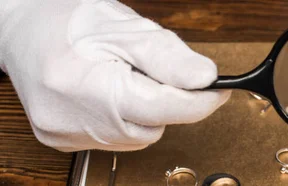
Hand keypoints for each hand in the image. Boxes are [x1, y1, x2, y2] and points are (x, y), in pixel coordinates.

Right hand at [0, 0, 229, 150]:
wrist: (22, 30)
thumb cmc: (68, 21)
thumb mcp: (124, 26)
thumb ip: (166, 55)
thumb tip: (204, 79)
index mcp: (86, 86)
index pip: (162, 108)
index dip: (199, 101)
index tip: (219, 90)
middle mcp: (71, 120)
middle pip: (151, 126)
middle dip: (166, 100)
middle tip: (154, 69)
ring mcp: (65, 135)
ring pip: (138, 135)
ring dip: (145, 109)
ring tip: (123, 76)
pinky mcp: (63, 143)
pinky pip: (117, 138)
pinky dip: (125, 117)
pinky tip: (110, 93)